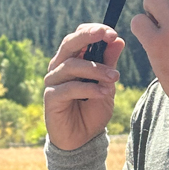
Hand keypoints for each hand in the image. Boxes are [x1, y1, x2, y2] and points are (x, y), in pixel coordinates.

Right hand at [44, 24, 124, 149]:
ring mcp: (53, 81)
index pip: (78, 36)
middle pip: (69, 43)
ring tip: (115, 78)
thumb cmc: (92, 108)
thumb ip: (109, 63)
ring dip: (96, 69)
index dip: (93, 31)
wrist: (83, 138)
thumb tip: (117, 40)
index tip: (112, 33)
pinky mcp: (51, 97)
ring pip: (71, 65)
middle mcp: (59, 66)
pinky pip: (69, 88)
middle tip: (108, 36)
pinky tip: (103, 92)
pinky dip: (89, 88)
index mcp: (71, 59)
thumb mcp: (107, 84)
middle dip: (89, 37)